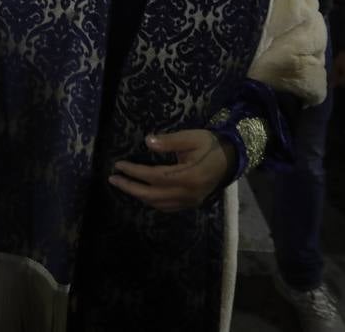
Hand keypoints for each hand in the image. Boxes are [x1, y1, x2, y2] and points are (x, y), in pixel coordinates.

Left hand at [109, 130, 235, 211]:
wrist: (231, 157)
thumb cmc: (210, 144)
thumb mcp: (191, 137)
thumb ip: (169, 141)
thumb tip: (147, 141)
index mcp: (188, 176)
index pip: (154, 176)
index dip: (134, 172)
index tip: (119, 165)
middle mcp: (188, 193)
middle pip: (152, 195)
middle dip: (130, 187)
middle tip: (113, 179)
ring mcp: (190, 201)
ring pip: (158, 203)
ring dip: (139, 195)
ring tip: (124, 184)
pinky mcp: (191, 204)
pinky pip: (167, 207)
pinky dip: (152, 201)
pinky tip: (142, 194)